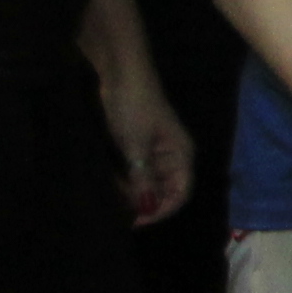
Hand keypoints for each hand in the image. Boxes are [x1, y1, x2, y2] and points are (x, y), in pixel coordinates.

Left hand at [101, 67, 193, 228]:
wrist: (120, 70)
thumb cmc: (133, 107)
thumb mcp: (135, 147)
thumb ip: (142, 180)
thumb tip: (147, 208)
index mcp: (181, 155)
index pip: (180, 194)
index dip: (160, 211)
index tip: (135, 222)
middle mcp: (172, 155)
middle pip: (165, 190)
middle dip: (145, 203)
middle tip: (119, 211)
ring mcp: (155, 149)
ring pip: (149, 181)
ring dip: (133, 192)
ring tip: (112, 197)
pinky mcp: (138, 143)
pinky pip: (137, 170)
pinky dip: (126, 179)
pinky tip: (111, 182)